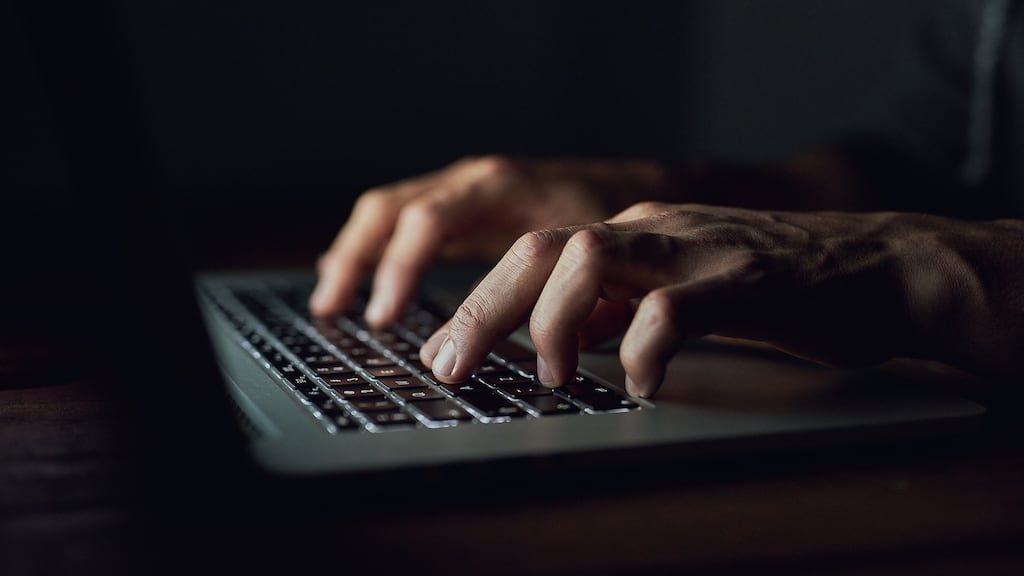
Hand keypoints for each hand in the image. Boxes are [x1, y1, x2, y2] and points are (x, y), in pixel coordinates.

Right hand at [309, 155, 669, 325]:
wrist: (623, 189)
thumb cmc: (607, 221)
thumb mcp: (588, 253)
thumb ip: (559, 294)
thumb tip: (542, 353)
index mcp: (498, 187)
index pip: (428, 222)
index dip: (400, 269)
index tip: (384, 317)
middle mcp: (470, 181)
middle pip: (390, 210)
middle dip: (357, 259)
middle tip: (334, 310)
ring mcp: (460, 189)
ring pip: (386, 211)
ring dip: (353, 254)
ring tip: (330, 300)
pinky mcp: (458, 207)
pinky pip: (401, 219)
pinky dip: (374, 248)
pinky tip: (355, 276)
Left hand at [419, 203, 1004, 396]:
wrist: (879, 266)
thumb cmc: (776, 286)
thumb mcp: (678, 289)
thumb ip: (619, 305)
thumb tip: (561, 337)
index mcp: (632, 234)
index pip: (531, 255)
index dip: (476, 303)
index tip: (442, 353)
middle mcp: (653, 232)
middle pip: (540, 251)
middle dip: (482, 310)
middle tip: (451, 367)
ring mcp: (697, 250)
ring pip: (591, 259)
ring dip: (553, 321)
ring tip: (551, 376)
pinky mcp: (745, 280)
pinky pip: (674, 308)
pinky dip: (644, 349)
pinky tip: (642, 383)